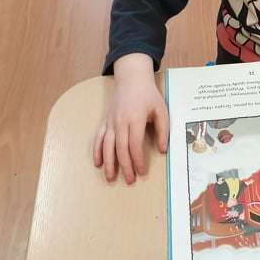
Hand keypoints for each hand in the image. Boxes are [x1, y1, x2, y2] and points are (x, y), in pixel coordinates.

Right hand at [93, 53, 168, 183]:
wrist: (132, 78)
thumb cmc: (148, 95)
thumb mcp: (161, 110)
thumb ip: (163, 130)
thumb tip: (162, 150)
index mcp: (135, 119)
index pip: (135, 145)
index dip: (138, 160)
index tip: (142, 171)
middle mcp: (120, 121)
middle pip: (120, 149)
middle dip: (125, 166)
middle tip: (130, 180)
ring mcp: (110, 121)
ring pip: (106, 146)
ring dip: (108, 163)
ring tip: (111, 178)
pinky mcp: (105, 121)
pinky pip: (98, 138)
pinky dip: (97, 151)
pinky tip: (98, 163)